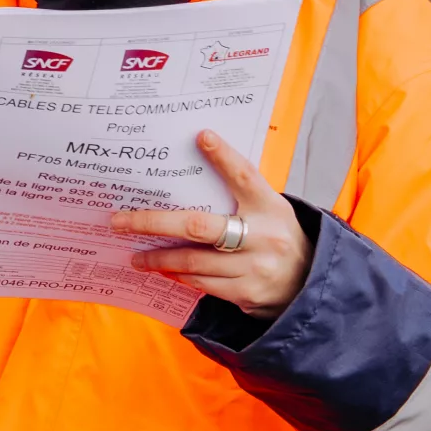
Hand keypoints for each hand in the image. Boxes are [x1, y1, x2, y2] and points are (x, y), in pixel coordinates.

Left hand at [111, 130, 314, 316]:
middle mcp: (263, 236)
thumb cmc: (278, 238)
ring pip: (192, 260)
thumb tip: (194, 166)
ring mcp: (254, 268)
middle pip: (198, 226)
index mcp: (271, 208)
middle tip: (120, 221)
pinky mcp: (246, 293)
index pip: (245, 177)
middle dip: (153, 222)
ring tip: (135, 254)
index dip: (224, 157)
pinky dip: (177, 275)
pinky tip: (161, 269)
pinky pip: (201, 283)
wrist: (310, 287)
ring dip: (158, 257)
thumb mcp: (271, 211)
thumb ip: (240, 195)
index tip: (201, 137)